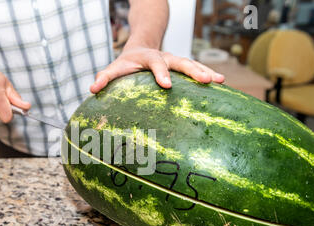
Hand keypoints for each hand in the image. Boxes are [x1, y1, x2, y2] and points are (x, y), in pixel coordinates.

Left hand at [90, 47, 224, 93]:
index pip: (155, 63)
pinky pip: (197, 70)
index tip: (167, 85)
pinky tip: (221, 83)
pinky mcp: (182, 67)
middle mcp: (165, 57)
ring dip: (205, 71)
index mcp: (148, 57)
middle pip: (180, 61)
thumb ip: (105, 77)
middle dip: (193, 70)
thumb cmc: (126, 63)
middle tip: (205, 80)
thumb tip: (92, 89)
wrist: (140, 48)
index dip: (161, 73)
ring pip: (193, 64)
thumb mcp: (115, 68)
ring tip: (220, 80)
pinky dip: (208, 74)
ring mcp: (176, 61)